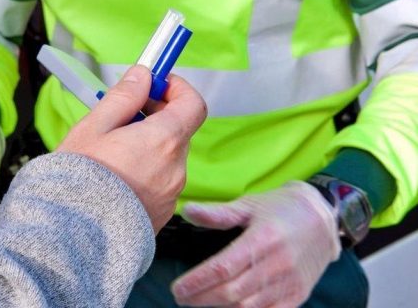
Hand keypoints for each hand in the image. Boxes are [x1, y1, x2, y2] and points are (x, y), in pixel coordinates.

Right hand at [58, 65, 206, 232]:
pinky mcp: (162, 213)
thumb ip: (124, 97)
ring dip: (148, 145)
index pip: (193, 104)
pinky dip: (146, 171)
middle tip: (124, 115)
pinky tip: (117, 177)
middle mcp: (175, 168)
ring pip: (167, 156)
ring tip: (112, 151)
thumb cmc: (78, 180)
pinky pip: (160, 181)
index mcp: (163, 141)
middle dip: (156, 116)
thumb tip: (142, 75)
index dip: (177, 88)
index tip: (156, 83)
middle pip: (178, 130)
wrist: (71, 235)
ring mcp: (171, 194)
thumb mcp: (94, 127)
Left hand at [171, 181, 340, 306]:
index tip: (177, 289)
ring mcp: (290, 282)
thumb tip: (188, 211)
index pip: (223, 268)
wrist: (323, 217)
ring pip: (248, 306)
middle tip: (181, 297)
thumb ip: (218, 213)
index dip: (197, 282)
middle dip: (202, 298)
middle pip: (232, 292)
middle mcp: (277, 264)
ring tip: (199, 302)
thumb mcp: (249, 205)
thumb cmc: (280, 208)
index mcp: (262, 239)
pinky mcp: (298, 295)